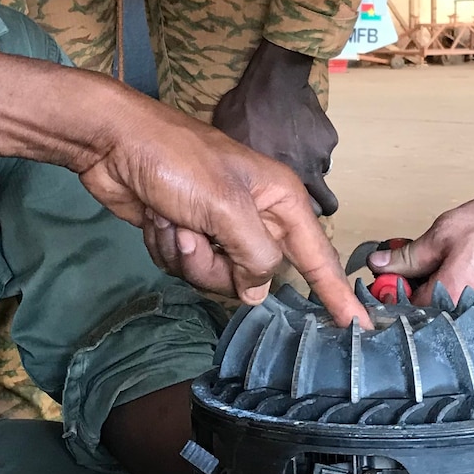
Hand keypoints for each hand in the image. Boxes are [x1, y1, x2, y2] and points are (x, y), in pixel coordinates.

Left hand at [0, 55, 364, 324]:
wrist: (113, 144)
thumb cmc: (176, 161)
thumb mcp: (226, 208)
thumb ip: (255, 255)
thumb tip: (258, 289)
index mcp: (280, 201)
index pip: (319, 258)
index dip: (338, 295)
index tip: (360, 329)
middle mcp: (255, 216)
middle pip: (255, 277)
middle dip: (219, 266)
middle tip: (198, 233)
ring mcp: (218, 227)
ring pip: (215, 277)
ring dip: (186, 255)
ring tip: (171, 219)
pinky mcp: (186, 234)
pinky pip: (184, 268)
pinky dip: (165, 248)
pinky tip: (156, 219)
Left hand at [367, 192, 473, 319]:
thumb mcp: (447, 231)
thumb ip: (409, 254)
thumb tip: (380, 264)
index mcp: (443, 301)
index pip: (397, 309)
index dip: (388, 289)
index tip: (389, 271)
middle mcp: (463, 322)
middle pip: (422, 317)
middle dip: (413, 292)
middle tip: (420, 264)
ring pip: (446, 316)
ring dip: (438, 295)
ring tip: (447, 266)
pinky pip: (469, 315)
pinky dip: (461, 298)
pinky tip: (467, 274)